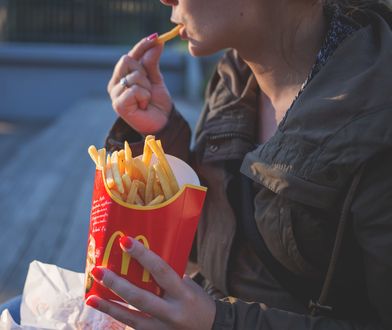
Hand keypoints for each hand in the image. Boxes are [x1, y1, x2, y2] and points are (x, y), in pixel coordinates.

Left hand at [86, 237, 215, 329]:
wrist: (211, 329)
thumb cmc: (198, 302)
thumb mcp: (189, 286)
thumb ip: (168, 276)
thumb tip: (143, 261)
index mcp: (183, 293)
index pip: (161, 270)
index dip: (143, 256)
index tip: (125, 242)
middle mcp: (173, 312)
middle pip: (140, 297)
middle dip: (117, 284)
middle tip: (99, 271)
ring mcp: (163, 328)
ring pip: (131, 318)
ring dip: (109, 307)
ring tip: (90, 298)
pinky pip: (134, 327)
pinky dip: (118, 318)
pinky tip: (104, 309)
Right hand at [107, 34, 172, 134]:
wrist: (162, 123)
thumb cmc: (157, 103)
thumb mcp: (156, 79)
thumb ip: (152, 62)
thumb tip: (156, 41)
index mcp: (122, 76)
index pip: (129, 55)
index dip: (141, 45)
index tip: (156, 37)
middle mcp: (115, 84)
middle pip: (127, 60)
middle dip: (144, 72)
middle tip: (148, 87)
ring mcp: (115, 94)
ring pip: (133, 76)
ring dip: (146, 87)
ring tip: (146, 100)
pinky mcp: (118, 105)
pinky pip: (134, 89)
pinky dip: (144, 96)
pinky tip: (143, 106)